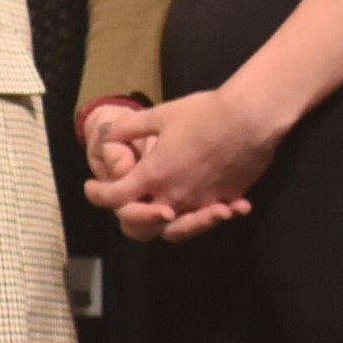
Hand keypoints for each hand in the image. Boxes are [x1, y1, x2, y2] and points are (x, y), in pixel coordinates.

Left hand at [79, 85, 280, 242]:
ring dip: (165, 223)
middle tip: (128, 202)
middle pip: (140, 226)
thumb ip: (129, 129)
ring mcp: (202, 202)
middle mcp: (174, 196)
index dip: (97, 195)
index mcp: (153, 175)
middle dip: (129, 216)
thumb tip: (109, 136)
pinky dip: (204, 216)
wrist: (250, 117)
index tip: (91, 188)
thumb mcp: (159, 115)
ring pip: (176, 230)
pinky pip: (210, 217)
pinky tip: (206, 206)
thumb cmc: (203, 113)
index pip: (114, 198)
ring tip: (164, 211)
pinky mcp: (226, 200)